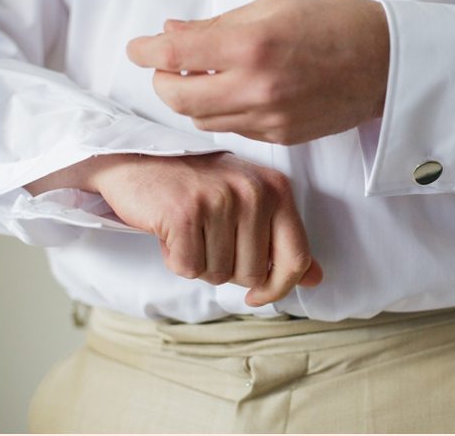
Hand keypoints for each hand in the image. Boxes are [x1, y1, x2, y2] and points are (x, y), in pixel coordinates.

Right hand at [26, 153, 321, 305]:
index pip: (296, 258)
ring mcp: (220, 201)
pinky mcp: (185, 215)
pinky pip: (188, 268)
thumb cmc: (198, 186)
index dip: (278, 287)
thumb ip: (282, 240)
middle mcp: (254, 192)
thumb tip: (314, 278)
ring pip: (218, 274)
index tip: (257, 295)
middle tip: (208, 237)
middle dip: (227, 269)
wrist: (140, 160)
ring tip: (189, 229)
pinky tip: (171, 230)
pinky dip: (175, 258)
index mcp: (277, 189)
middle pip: (253, 273)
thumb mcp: (249, 202)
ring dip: (199, 262)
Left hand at [127, 0, 389, 144]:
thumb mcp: (274, 6)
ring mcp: (270, 118)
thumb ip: (219, 24)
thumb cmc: (337, 23)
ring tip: (203, 79)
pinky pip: (235, 130)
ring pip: (203, 121)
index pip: (174, 55)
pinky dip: (224, 113)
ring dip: (192, 100)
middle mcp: (256, 87)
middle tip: (167, 68)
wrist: (386, 63)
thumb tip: (174, 33)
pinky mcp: (283, 136)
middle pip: (178, 100)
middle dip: (163, 82)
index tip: (138, 48)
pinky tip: (236, 94)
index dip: (145, 51)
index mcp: (252, 44)